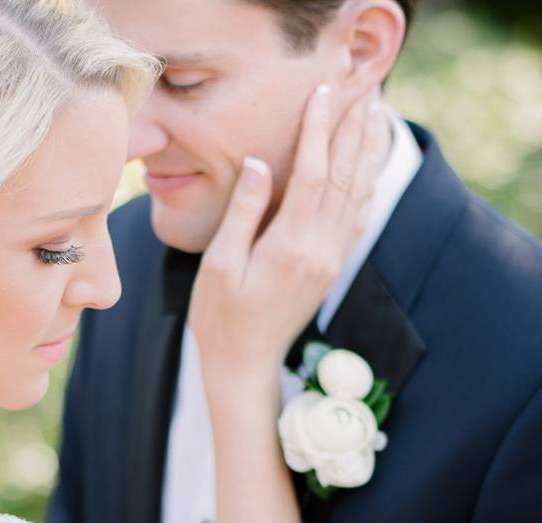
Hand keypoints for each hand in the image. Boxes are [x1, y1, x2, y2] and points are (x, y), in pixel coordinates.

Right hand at [189, 86, 388, 374]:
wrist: (245, 363)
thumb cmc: (221, 316)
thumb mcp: (219, 264)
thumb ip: (243, 212)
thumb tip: (259, 164)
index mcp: (291, 245)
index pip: (312, 174)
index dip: (318, 130)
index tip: (321, 93)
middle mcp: (320, 249)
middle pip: (344, 177)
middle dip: (351, 130)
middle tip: (359, 90)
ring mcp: (330, 259)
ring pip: (356, 194)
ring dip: (364, 152)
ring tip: (371, 115)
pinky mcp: (330, 266)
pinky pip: (357, 217)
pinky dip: (365, 184)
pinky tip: (367, 168)